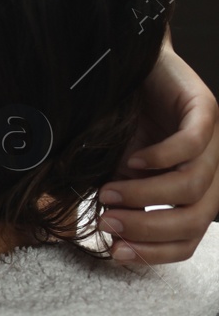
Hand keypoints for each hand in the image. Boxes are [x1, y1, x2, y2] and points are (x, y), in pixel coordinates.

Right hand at [100, 45, 218, 264]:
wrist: (128, 64)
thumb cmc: (123, 118)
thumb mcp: (119, 168)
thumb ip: (122, 198)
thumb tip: (108, 234)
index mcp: (195, 190)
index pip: (189, 237)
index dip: (156, 252)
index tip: (115, 251)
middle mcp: (212, 171)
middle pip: (196, 219)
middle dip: (149, 228)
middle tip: (108, 222)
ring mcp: (213, 141)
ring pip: (193, 187)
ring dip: (146, 195)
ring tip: (108, 191)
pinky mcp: (205, 111)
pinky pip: (191, 144)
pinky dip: (160, 158)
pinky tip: (132, 159)